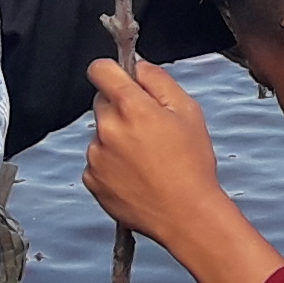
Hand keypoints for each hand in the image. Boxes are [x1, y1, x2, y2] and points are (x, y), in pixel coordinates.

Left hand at [82, 56, 229, 244]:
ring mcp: (96, 156)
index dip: (112, 71)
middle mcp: (107, 129)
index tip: (120, 78)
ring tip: (147, 158)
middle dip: (121, 109)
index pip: (100, 70)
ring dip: (117, 138)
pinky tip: (137, 174)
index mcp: (130, 107)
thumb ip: (158, 81)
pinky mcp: (92, 179)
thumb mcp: (188, 111)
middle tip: (149, 128)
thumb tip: (138, 67)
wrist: (186, 215)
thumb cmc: (192, 166)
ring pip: (101, 133)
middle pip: (102, 102)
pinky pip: (97, 161)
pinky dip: (112, 164)